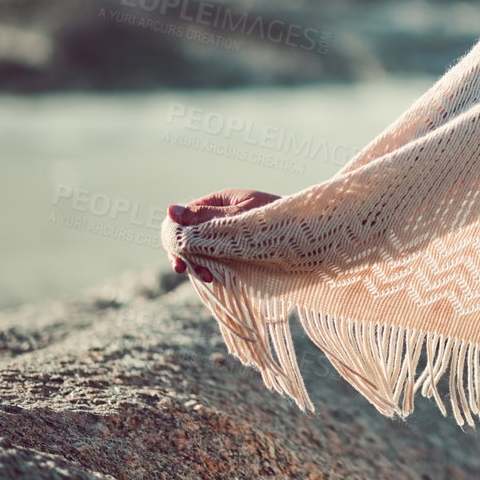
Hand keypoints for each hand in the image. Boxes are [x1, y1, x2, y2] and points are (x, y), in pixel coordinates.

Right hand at [164, 188, 280, 282]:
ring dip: (197, 264)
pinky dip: (210, 269)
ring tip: (207, 277)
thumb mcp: (241, 217)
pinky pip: (213, 260)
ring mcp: (226, 236)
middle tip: (183, 270)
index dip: (176, 234)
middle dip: (184, 253)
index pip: (184, 216)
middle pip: (187, 235)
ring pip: (198, 251)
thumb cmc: (279, 218)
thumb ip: (207, 218)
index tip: (178, 255)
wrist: (309, 235)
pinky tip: (214, 278)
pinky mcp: (234, 252)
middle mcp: (219, 218)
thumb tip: (170, 210)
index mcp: (219, 201)